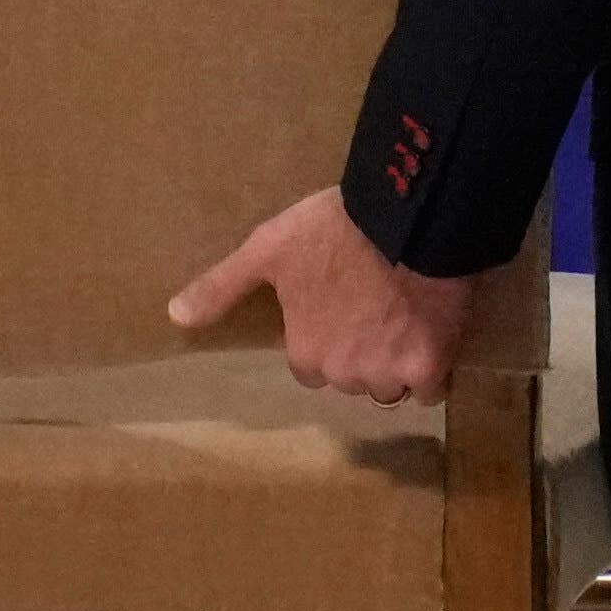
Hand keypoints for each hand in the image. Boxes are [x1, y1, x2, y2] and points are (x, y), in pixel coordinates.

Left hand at [172, 187, 466, 404]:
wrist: (408, 222)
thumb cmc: (335, 232)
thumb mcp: (268, 248)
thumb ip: (223, 286)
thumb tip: (174, 317)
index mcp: (305, 351)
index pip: (310, 370)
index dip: (325, 340)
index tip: (340, 313)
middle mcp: (342, 372)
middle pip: (353, 380)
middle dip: (362, 356)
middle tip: (376, 312)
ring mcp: (388, 372)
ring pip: (391, 387)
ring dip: (397, 366)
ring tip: (408, 323)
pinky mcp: (430, 366)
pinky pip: (431, 388)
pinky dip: (432, 372)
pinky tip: (436, 339)